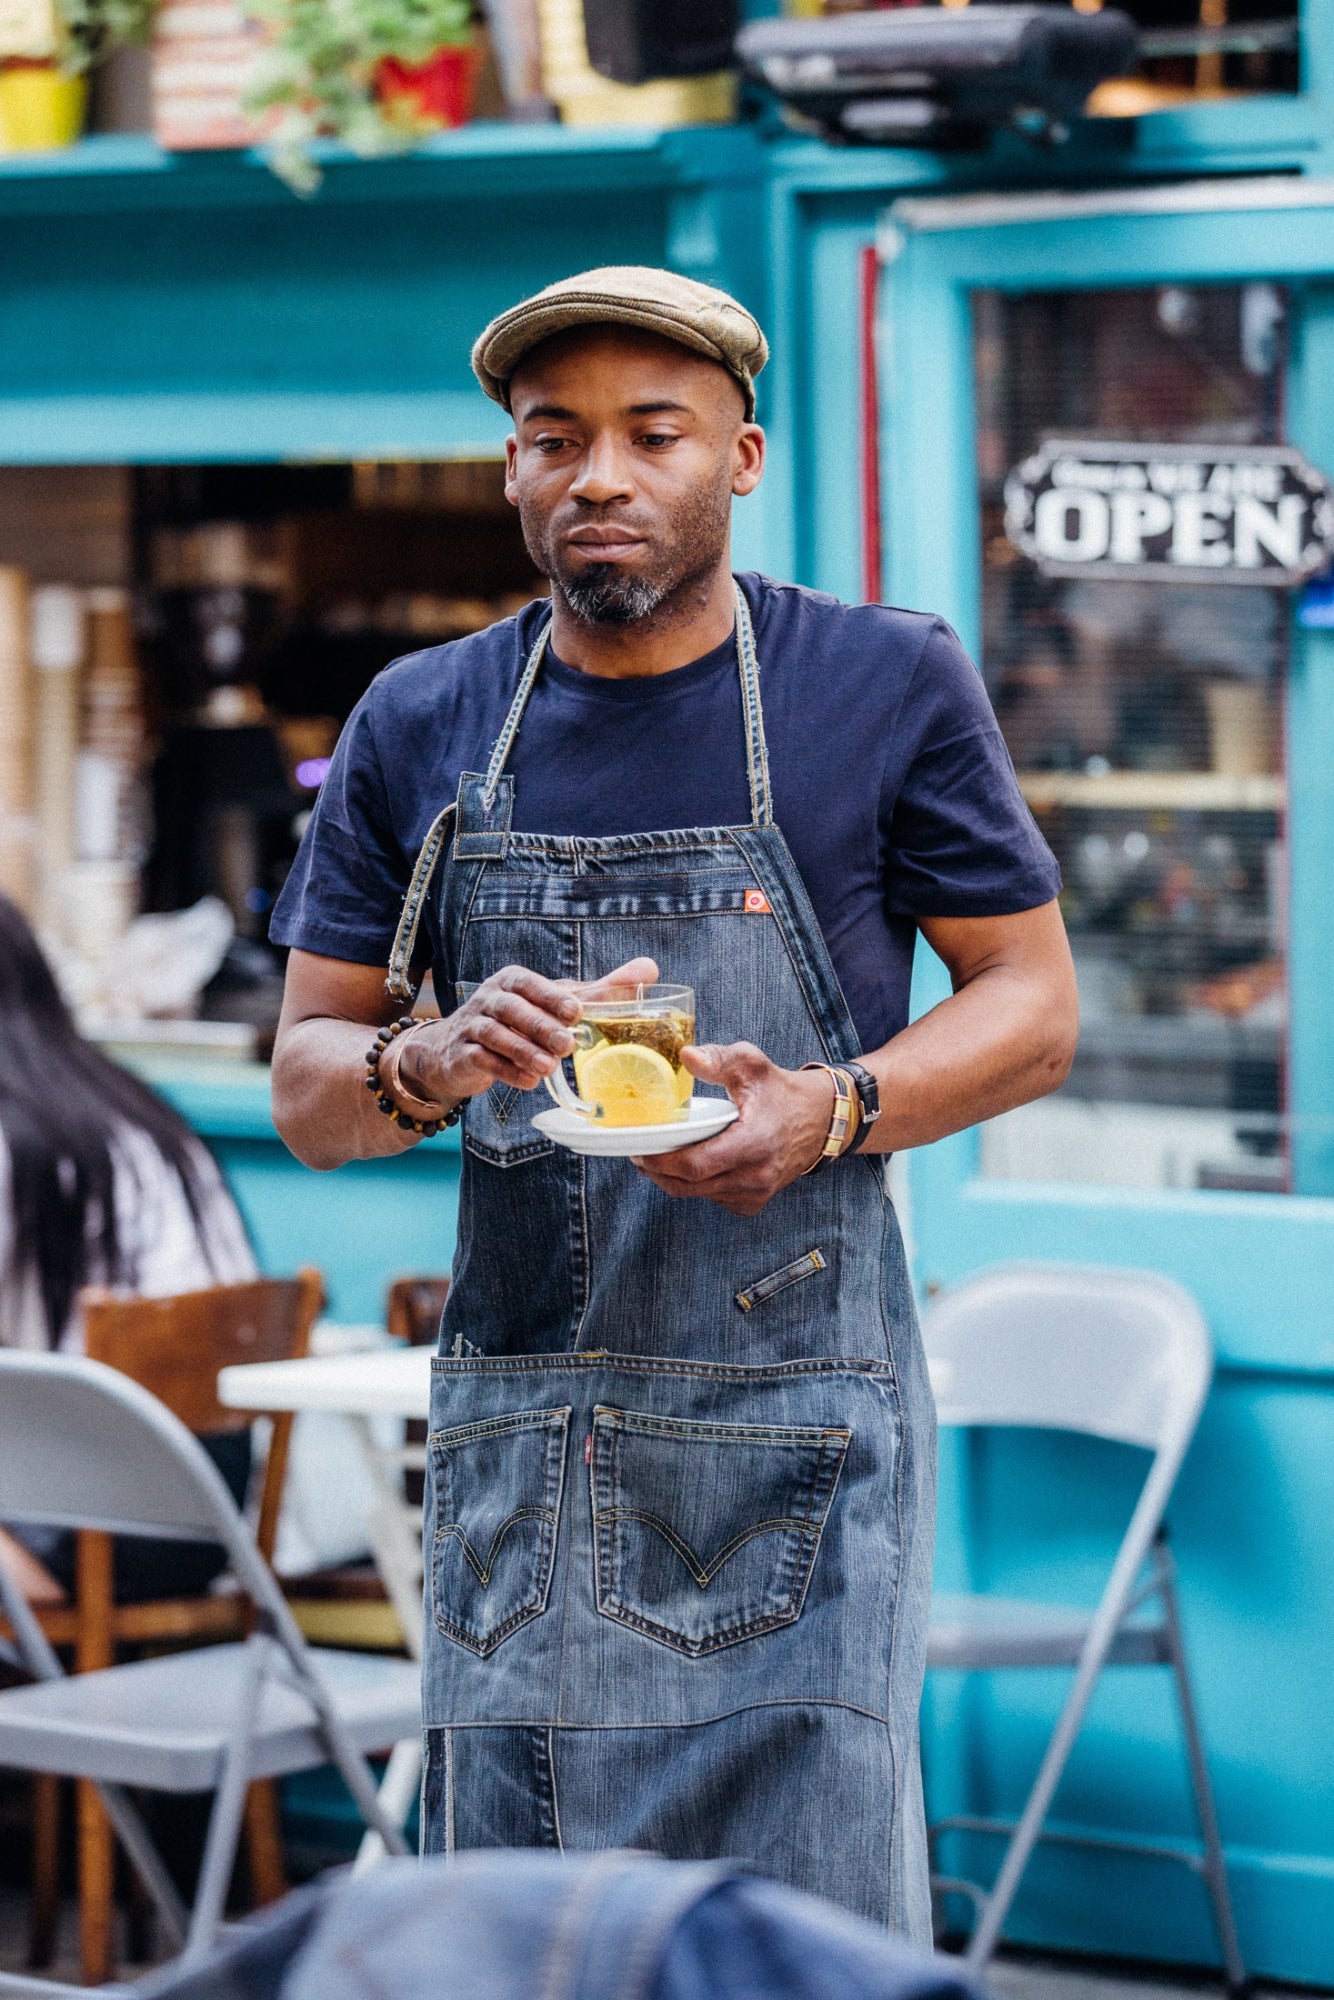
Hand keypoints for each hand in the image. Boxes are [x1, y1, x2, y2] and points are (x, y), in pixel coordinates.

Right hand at [399, 957, 659, 1104]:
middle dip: (539, 1026)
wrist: (458, 1050)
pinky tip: (528, 1083)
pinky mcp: (463, 1054)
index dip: (550, 996)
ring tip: (549, 1068)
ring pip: (495, 1035)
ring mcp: (472, 1026)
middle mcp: (489, 998)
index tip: (574, 1011)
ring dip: (522, 1052)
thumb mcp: (555, 1002)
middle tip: (567, 1045)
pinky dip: (506, 1072)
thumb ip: (599, 990)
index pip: (530, 983)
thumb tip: (649, 969)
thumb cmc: (519, 1020)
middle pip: (511, 1008)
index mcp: (513, 981)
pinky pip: (483, 1061)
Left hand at [633, 1043, 835, 1215]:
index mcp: (753, 1143)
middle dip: (657, 1172)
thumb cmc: (781, 1091)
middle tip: (639, 1152)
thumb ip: (719, 1058)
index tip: (639, 1149)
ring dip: (674, 1179)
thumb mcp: (752, 1064)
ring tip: (659, 1156)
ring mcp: (755, 1194)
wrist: (819, 1121)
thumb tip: (686, 1056)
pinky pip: (713, 1199)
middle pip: (688, 1185)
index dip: (660, 1161)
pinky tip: (691, 1165)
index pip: (695, 1165)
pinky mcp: (753, 1203)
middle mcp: (755, 1176)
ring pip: (698, 1195)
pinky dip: (696, 1185)